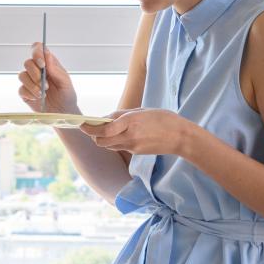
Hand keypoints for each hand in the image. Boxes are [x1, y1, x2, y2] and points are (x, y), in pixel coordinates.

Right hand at [19, 43, 78, 113]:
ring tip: (43, 93)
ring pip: (22, 75)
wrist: (62, 113)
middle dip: (35, 73)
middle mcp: (37, 70)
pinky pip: (21, 89)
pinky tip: (37, 98)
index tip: (42, 63)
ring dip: (32, 85)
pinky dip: (29, 93)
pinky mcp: (25, 92)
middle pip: (28, 62)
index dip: (37, 52)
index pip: (38, 49)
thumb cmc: (66, 96)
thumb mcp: (65, 82)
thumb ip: (56, 69)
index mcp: (48, 64)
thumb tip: (47, 55)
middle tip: (45, 84)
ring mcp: (30, 81)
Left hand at [79, 108, 196, 156]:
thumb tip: (105, 119)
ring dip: (103, 138)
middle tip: (92, 127)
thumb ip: (121, 115)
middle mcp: (129, 136)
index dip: (89, 128)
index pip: (103, 129)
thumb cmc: (163, 119)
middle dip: (93, 135)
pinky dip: (115, 141)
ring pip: (108, 145)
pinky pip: (119, 147)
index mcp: (131, 122)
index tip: (82, 124)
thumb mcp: (141, 111)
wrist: (181, 137)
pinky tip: (122, 134)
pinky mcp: (135, 152)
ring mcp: (132, 146)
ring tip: (107, 130)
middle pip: (100, 141)